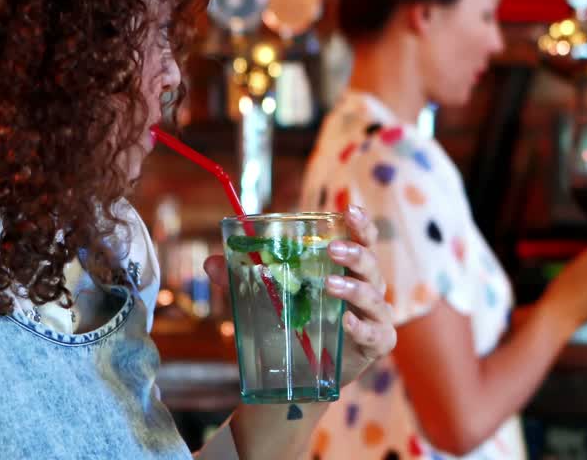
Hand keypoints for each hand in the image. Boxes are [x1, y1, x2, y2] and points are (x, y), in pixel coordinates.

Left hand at [203, 206, 395, 387]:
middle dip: (355, 253)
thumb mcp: (266, 298)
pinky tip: (346, 322)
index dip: (361, 224)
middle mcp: (368, 288)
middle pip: (371, 264)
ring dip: (353, 288)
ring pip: (373, 297)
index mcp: (348, 269)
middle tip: (332, 249)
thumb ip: (240, 280)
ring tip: (328, 284)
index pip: (363, 240)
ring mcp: (375, 317)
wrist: (300, 377)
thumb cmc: (293, 325)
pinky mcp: (376, 345)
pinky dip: (361, 327)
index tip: (350, 210)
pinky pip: (376, 333)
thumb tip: (210, 262)